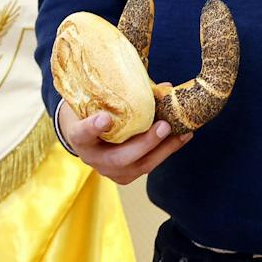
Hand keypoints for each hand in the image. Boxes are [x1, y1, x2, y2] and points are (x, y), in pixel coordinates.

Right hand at [57, 100, 192, 185]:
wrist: (82, 135)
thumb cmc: (89, 111)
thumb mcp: (95, 100)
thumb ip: (118, 93)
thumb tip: (164, 86)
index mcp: (78, 137)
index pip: (82, 134)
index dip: (93, 128)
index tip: (105, 118)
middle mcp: (93, 158)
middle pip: (119, 157)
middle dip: (145, 143)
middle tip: (164, 126)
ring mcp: (109, 170)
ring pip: (140, 165)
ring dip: (164, 149)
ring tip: (183, 133)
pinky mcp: (125, 175)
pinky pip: (148, 165)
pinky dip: (166, 151)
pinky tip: (182, 137)